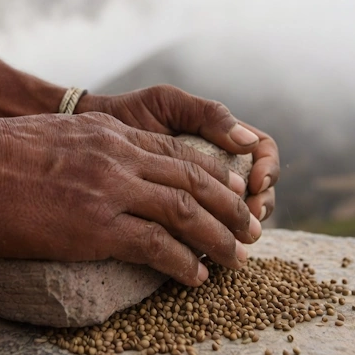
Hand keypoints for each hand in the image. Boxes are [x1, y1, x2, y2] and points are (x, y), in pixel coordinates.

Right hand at [0, 111, 262, 285]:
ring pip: (186, 211)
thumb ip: (88, 150)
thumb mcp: (55, 137)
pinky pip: (156, 245)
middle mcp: (119, 156)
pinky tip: (196, 275)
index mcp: (110, 134)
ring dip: (219, 236)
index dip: (213, 175)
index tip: (232, 194)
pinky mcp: (95, 225)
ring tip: (237, 258)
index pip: (179, 152)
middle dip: (230, 207)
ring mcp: (110, 189)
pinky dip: (183, 262)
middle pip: (194, 179)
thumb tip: (97, 176)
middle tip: (251, 229)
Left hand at [77, 85, 278, 222]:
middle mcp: (215, 165)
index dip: (268, 169)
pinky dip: (209, 239)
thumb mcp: (168, 104)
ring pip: (236, 213)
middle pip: (258, 188)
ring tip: (232, 239)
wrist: (87, 132)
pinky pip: (203, 229)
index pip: (263, 152)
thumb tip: (247, 141)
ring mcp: (198, 191)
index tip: (257, 185)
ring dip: (239, 227)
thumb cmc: (128, 111)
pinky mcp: (177, 213)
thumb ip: (207, 115)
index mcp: (221, 137)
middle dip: (258, 206)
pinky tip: (203, 250)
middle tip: (249, 224)